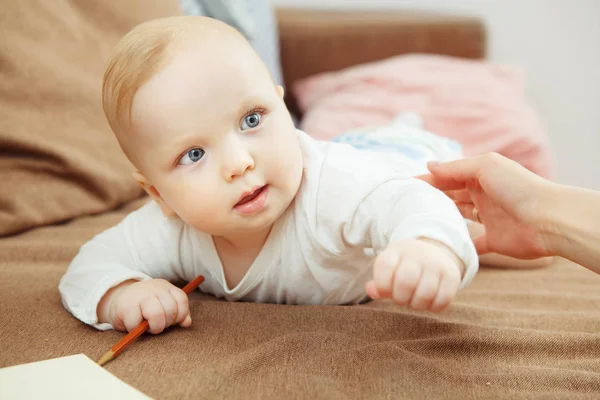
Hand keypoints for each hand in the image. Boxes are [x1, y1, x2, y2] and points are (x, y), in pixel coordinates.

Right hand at [98, 279, 191, 333]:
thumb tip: (187, 323)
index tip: (172, 321)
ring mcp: (140, 295)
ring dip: (154, 327)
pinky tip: (133, 325)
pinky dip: (135, 329)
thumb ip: (177, 314)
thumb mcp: (163, 306)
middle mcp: (154, 288)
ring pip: (156, 315)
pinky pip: (136, 323)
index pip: (181, 300)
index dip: (180, 315)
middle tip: (157, 325)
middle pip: (170, 309)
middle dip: (166, 323)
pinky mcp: (126, 306)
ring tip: (147, 327)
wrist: (118, 300)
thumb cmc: (144, 307)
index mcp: (166, 287)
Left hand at [365, 238, 464, 311]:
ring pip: (425, 294)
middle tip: (401, 298)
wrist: (433, 252)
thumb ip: (378, 283)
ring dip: (417, 305)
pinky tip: (429, 301)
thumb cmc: (404, 267)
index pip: (385, 266)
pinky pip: (443, 300)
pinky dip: (434, 307)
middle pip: (406, 282)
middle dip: (400, 298)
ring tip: (415, 301)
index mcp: (396, 250)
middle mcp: (417, 254)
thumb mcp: (389, 269)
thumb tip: (372, 291)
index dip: (382, 285)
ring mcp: (436, 263)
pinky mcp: (452, 275)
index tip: (385, 292)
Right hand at [418, 153, 551, 259]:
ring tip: (420, 224)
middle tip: (408, 206)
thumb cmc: (519, 187)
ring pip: (459, 218)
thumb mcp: (484, 167)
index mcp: (481, 176)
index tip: (406, 187)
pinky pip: (473, 244)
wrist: (548, 220)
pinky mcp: (494, 240)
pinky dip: (460, 247)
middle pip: (452, 197)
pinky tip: (442, 247)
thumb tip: (428, 166)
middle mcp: (483, 195)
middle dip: (432, 199)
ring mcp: (488, 218)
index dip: (428, 181)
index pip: (448, 177)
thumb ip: (455, 168)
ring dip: (443, 220)